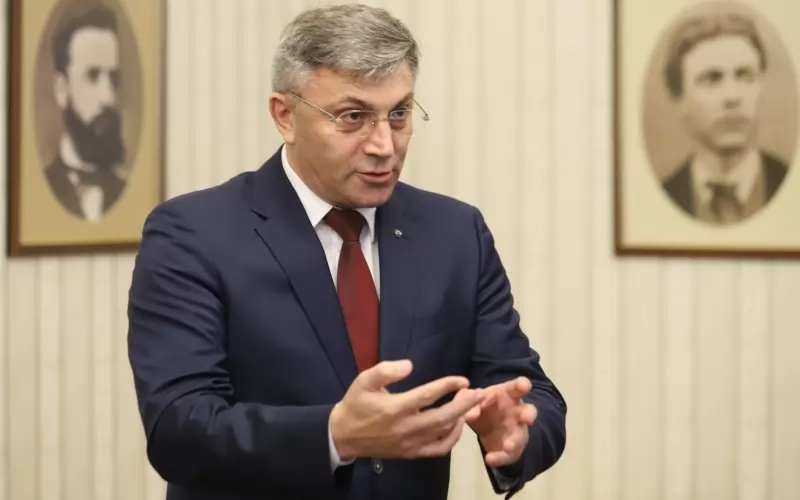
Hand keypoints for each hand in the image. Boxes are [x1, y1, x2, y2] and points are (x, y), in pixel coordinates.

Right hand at [330, 360, 486, 460]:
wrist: (344, 435)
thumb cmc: (356, 404)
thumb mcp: (364, 380)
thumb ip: (386, 370)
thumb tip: (409, 365)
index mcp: (395, 408)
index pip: (428, 396)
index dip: (448, 386)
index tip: (463, 380)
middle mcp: (406, 427)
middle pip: (443, 416)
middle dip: (465, 404)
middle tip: (479, 392)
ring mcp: (410, 443)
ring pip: (443, 433)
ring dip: (461, 418)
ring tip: (472, 404)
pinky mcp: (411, 453)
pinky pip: (438, 449)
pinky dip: (452, 438)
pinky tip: (457, 424)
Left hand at [467, 377, 536, 467]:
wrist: (489, 428)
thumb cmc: (485, 406)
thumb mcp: (474, 399)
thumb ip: (467, 397)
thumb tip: (466, 402)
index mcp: (509, 394)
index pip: (518, 387)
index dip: (522, 385)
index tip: (523, 386)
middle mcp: (517, 412)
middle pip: (528, 411)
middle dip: (529, 414)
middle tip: (527, 418)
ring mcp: (517, 431)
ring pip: (521, 436)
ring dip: (515, 441)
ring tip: (508, 446)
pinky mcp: (512, 449)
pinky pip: (508, 455)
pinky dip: (499, 457)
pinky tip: (490, 459)